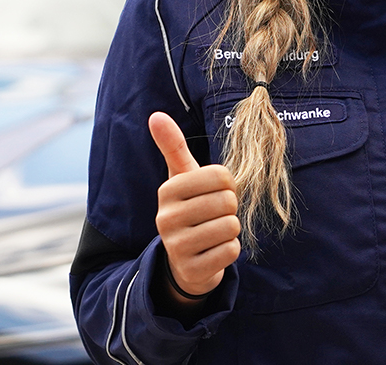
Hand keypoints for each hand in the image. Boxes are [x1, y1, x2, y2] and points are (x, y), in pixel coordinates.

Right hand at [148, 111, 240, 301]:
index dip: (228, 184)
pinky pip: (231, 251)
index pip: (220, 176)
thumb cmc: (190, 209)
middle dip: (229, 209)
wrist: (184, 260)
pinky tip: (214, 251)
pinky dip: (229, 250)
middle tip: (215, 216)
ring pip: (230, 227)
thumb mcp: (181, 178)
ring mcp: (177, 246)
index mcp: (167, 191)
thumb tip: (155, 115)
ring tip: (214, 232)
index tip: (216, 193)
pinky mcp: (192, 270)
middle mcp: (166, 218)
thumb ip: (172, 146)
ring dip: (230, 230)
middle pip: (227, 202)